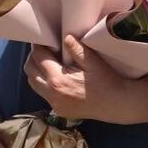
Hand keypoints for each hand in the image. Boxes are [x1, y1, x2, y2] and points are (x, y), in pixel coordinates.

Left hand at [24, 35, 138, 121]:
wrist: (118, 105)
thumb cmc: (107, 82)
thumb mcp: (93, 62)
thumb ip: (76, 49)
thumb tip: (64, 36)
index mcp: (58, 80)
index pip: (38, 58)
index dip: (38, 46)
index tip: (43, 37)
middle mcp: (52, 94)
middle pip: (30, 71)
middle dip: (34, 57)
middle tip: (44, 47)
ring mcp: (54, 104)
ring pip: (33, 83)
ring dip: (36, 70)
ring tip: (47, 60)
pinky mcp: (59, 110)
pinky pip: (42, 93)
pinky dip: (43, 82)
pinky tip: (54, 75)